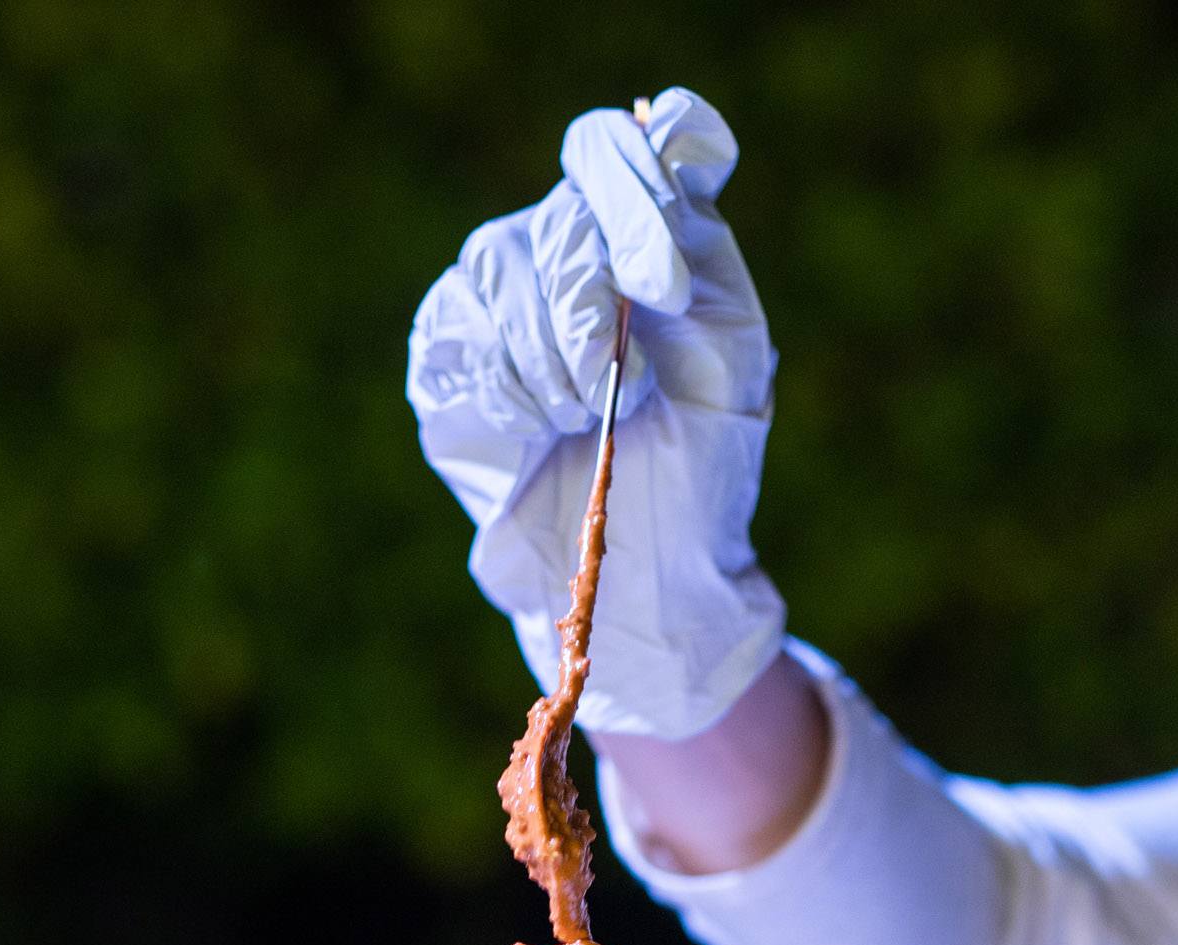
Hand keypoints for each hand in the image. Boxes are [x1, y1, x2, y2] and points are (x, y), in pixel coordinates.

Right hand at [406, 87, 785, 739]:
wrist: (637, 566)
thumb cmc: (698, 461)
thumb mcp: (729, 354)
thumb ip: (698, 246)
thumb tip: (648, 159)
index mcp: (653, 225)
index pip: (625, 146)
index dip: (638, 199)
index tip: (667, 293)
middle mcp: (571, 236)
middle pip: (565, 217)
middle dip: (596, 316)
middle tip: (625, 396)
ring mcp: (500, 284)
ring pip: (503, 270)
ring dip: (555, 364)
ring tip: (588, 421)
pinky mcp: (447, 343)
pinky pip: (458, 330)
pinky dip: (508, 390)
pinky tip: (542, 429)